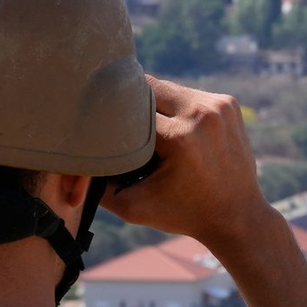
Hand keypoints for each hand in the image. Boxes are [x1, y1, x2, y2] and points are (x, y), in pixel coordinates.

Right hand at [102, 76, 270, 249]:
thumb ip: (96, 183)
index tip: (96, 119)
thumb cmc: (184, 215)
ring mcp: (220, 106)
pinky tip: (174, 128)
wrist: (239, 218)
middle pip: (147, 89)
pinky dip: (178, 107)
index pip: (127, 107)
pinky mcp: (230, 104)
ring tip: (146, 128)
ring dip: (154, 104)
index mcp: (179, 138)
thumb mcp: (133, 207)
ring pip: (168, 88)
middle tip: (117, 121)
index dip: (109, 113)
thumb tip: (68, 158)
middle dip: (131, 105)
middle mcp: (202, 115)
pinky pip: (189, 95)